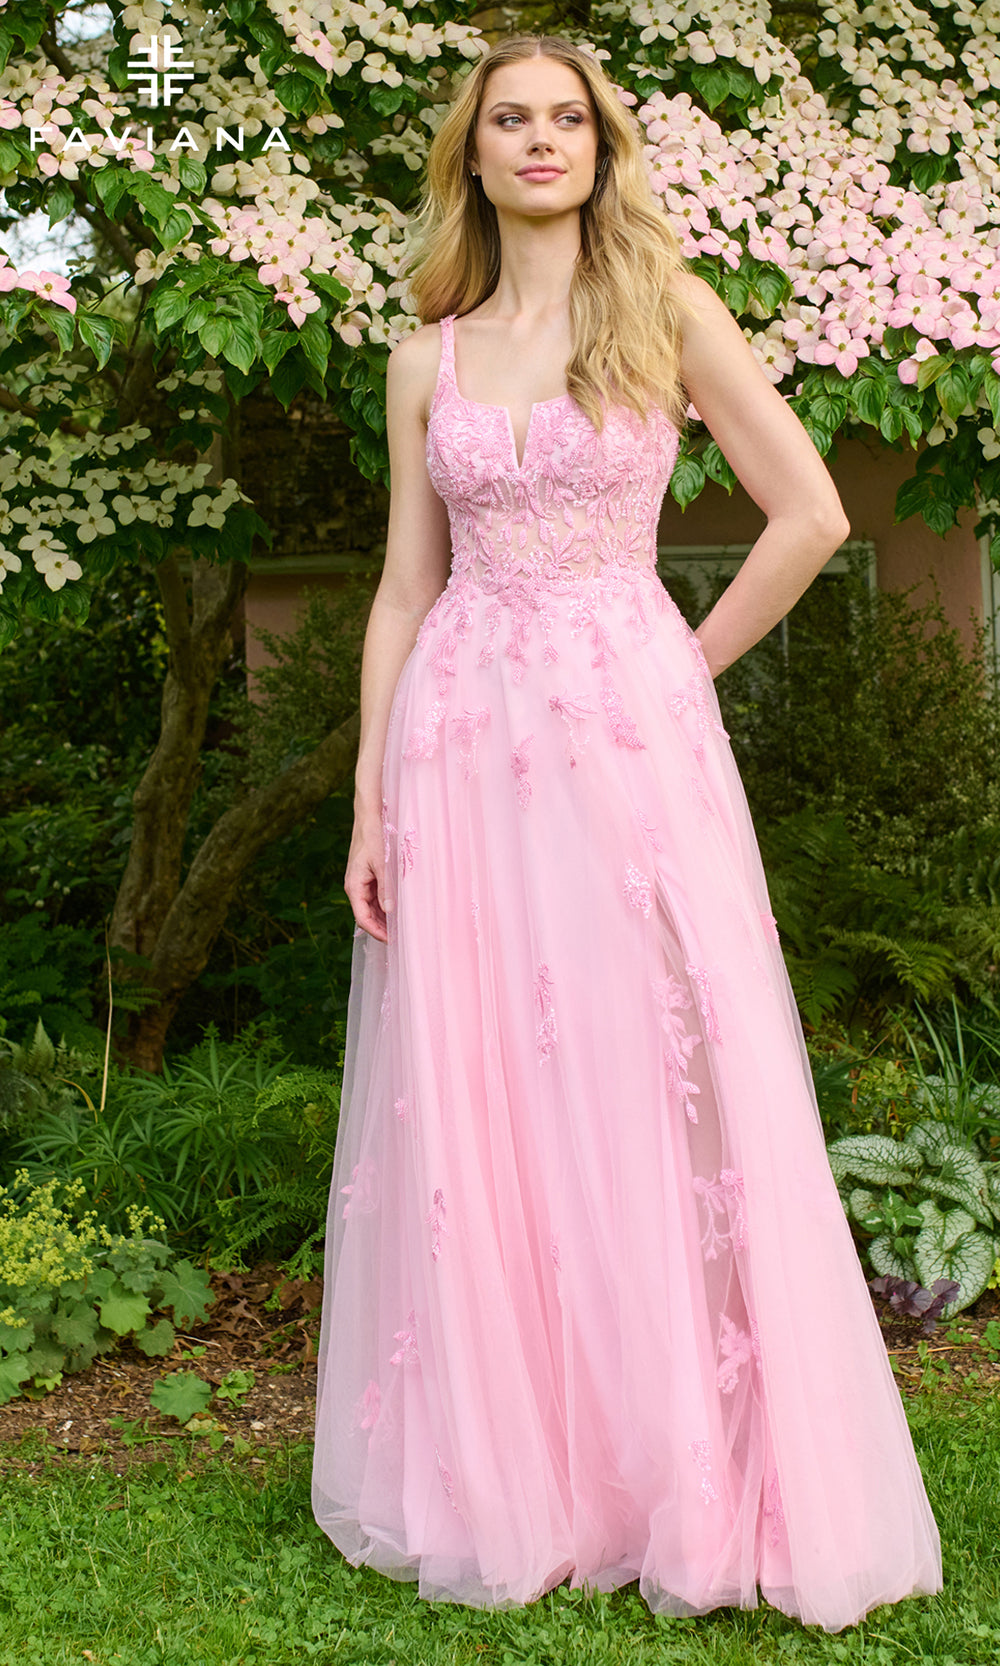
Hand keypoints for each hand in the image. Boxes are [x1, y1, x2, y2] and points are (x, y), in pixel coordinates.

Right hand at [344, 817, 389, 941]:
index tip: (392, 940)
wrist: (369, 817)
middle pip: (367, 916)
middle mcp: (355, 887)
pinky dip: (386, 907)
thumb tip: (390, 911)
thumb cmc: (374, 837)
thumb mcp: (382, 863)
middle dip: (382, 928)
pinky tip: (398, 911)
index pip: (362, 918)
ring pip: (372, 908)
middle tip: (401, 938)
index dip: (377, 932)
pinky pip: (376, 898)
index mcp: (354, 886)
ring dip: (384, 919)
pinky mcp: (369, 877)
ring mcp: (362, 883)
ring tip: (402, 929)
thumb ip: (386, 888)